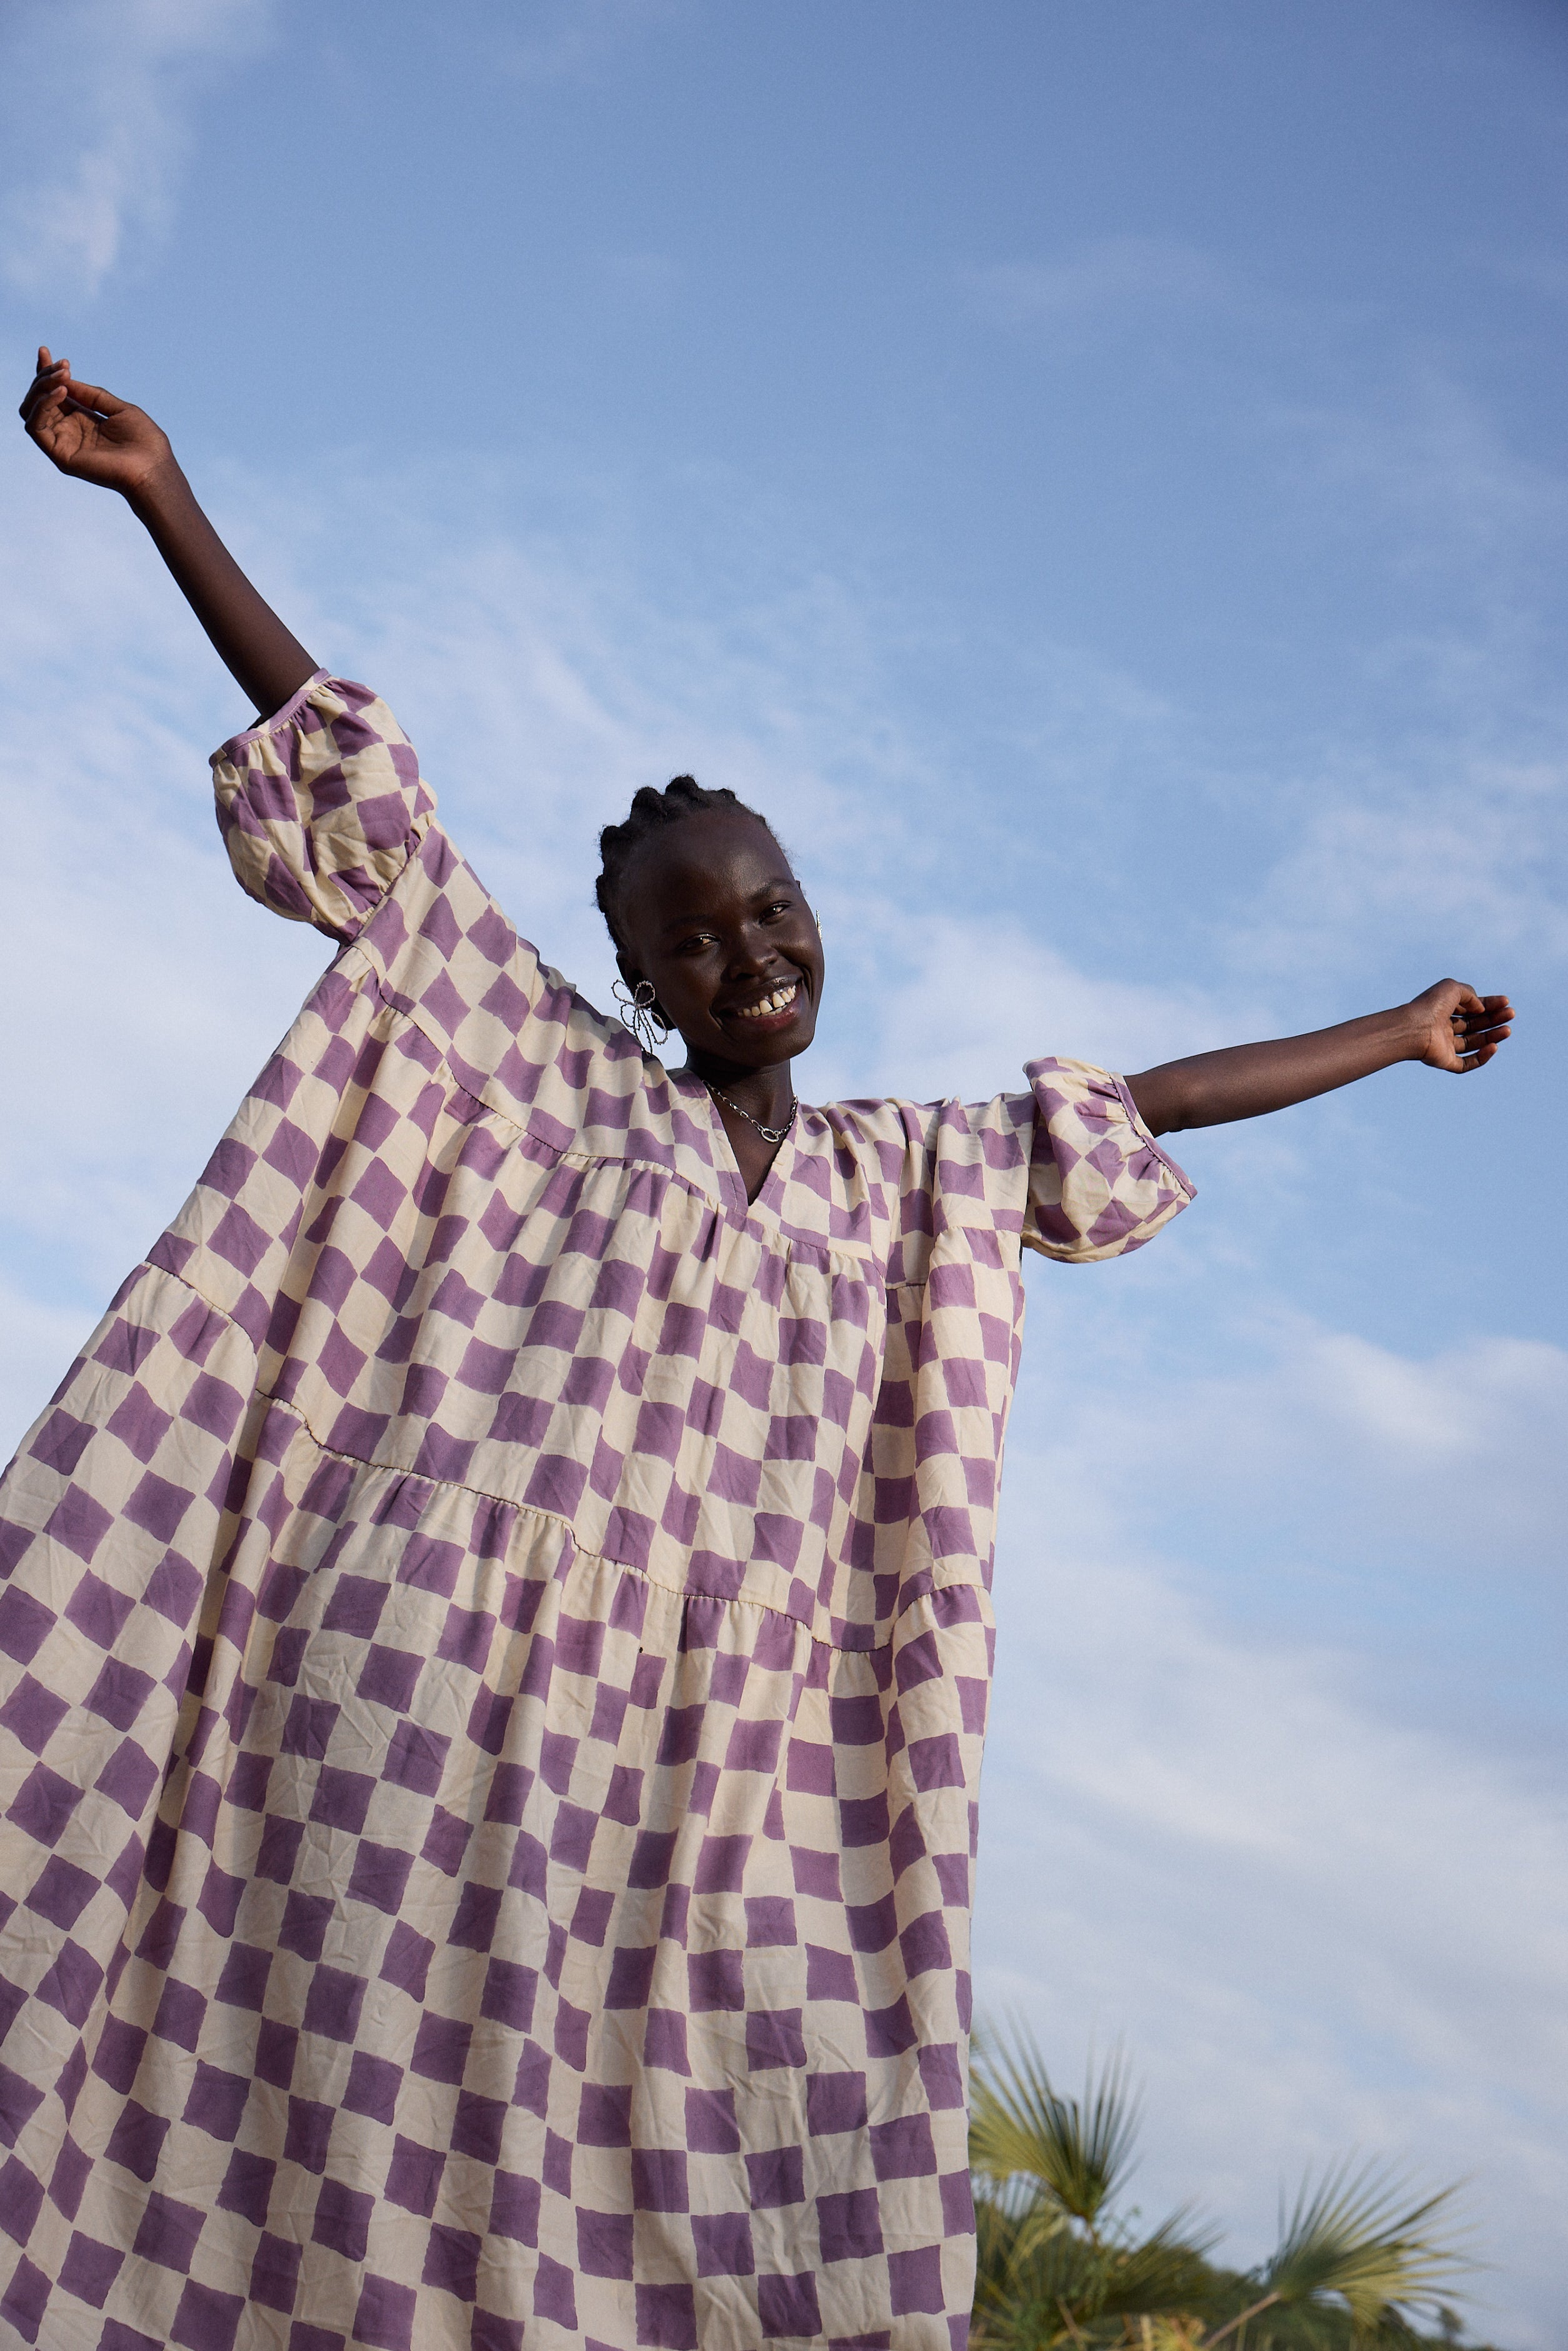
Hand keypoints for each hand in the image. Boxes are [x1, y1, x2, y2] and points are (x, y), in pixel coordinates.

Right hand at [18, 345, 175, 500]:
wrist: (153, 469)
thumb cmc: (144, 442)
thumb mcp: (118, 409)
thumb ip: (91, 395)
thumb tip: (65, 378)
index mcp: (82, 420)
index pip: (54, 393)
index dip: (46, 372)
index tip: (45, 351)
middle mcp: (69, 431)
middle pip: (39, 399)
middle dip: (45, 376)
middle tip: (63, 366)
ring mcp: (63, 444)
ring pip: (32, 410)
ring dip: (42, 388)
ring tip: (62, 378)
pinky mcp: (60, 455)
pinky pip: (35, 427)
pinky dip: (43, 405)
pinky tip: (62, 393)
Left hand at [1407, 977, 1513, 1072]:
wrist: (1412, 1028)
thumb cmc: (1430, 1006)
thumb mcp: (1452, 988)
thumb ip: (1470, 995)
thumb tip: (1480, 1008)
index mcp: (1444, 1011)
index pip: (1471, 1009)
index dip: (1489, 1005)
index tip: (1506, 1002)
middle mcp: (1444, 1028)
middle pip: (1474, 1025)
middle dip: (1494, 1020)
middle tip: (1510, 1014)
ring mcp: (1444, 1046)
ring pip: (1473, 1043)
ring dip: (1492, 1037)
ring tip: (1507, 1030)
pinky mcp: (1444, 1062)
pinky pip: (1466, 1063)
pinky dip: (1481, 1057)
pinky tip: (1493, 1047)